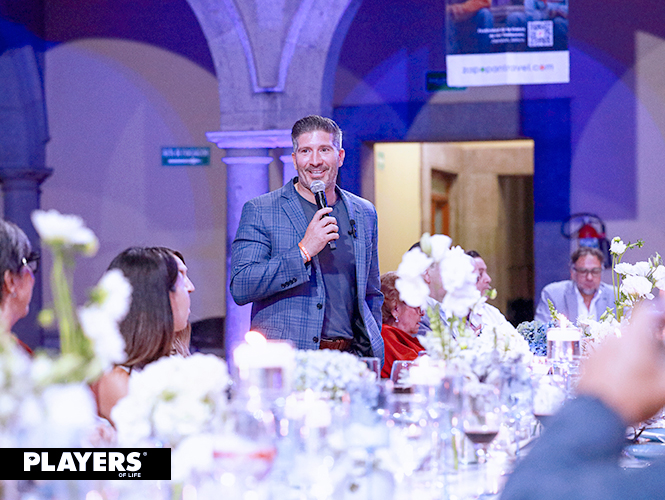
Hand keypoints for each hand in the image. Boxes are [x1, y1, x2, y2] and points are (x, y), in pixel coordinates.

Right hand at [300, 207, 338, 257]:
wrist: (305, 249)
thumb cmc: (308, 240)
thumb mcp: (310, 229)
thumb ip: (317, 225)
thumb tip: (325, 222)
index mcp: (313, 224)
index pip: (319, 213)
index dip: (325, 209)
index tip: (330, 209)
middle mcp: (317, 227)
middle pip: (328, 219)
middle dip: (333, 220)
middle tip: (334, 223)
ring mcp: (321, 233)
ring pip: (332, 226)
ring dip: (336, 228)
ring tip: (335, 230)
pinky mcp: (324, 239)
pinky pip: (334, 235)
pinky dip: (336, 236)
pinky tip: (335, 237)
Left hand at [577, 299, 664, 423]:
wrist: (595, 415)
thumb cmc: (630, 399)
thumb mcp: (663, 386)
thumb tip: (661, 358)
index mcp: (635, 338)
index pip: (646, 310)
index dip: (658, 312)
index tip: (663, 322)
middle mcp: (614, 339)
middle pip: (636, 331)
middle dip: (649, 342)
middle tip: (656, 360)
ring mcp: (599, 349)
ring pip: (622, 344)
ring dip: (633, 354)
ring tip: (641, 375)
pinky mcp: (589, 361)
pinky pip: (608, 355)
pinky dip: (618, 362)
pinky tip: (624, 380)